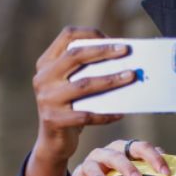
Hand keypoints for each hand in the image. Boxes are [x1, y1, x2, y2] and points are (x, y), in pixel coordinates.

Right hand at [27, 27, 133, 175]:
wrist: (53, 141)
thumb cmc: (72, 106)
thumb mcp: (72, 84)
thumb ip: (87, 70)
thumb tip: (124, 58)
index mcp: (46, 63)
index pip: (67, 37)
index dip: (91, 34)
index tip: (113, 39)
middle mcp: (43, 78)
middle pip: (75, 56)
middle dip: (104, 52)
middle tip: (126, 51)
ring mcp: (47, 99)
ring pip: (84, 85)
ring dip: (111, 80)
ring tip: (132, 76)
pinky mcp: (54, 119)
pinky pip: (87, 115)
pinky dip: (106, 114)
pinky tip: (122, 112)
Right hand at [71, 139, 169, 175]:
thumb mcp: (138, 174)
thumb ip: (152, 169)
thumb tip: (171, 169)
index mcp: (127, 149)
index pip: (142, 148)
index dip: (155, 158)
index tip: (166, 173)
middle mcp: (110, 152)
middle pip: (119, 154)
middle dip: (129, 167)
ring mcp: (93, 161)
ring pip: (98, 162)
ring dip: (104, 173)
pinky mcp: (80, 172)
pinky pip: (83, 173)